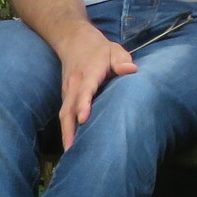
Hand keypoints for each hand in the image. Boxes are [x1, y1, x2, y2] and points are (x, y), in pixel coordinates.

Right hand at [57, 33, 138, 150]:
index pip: (85, 90)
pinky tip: (72, 146)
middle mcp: (74, 84)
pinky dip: (66, 130)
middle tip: (72, 151)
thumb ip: (122, 61)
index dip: (84, 104)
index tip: (84, 118)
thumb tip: (131, 70)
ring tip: (71, 156)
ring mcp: (68, 91)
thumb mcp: (114, 50)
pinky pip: (65, 115)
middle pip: (68, 108)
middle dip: (69, 129)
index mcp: (89, 73)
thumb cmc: (99, 49)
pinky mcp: (66, 97)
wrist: (74, 40)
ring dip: (66, 134)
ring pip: (64, 114)